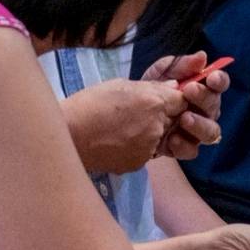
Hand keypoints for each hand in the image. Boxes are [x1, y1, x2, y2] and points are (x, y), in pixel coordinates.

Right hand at [62, 79, 186, 172]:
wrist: (67, 136)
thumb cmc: (89, 104)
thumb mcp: (120, 85)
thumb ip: (150, 88)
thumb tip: (172, 88)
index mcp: (154, 103)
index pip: (181, 101)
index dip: (171, 100)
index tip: (160, 99)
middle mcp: (157, 127)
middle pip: (173, 120)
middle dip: (162, 116)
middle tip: (137, 114)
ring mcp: (149, 148)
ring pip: (161, 137)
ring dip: (151, 133)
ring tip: (124, 128)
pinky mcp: (139, 164)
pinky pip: (147, 152)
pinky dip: (138, 147)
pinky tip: (118, 141)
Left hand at [140, 52, 228, 159]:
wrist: (128, 113)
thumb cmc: (151, 89)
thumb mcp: (161, 73)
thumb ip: (180, 65)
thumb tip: (202, 57)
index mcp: (203, 90)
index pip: (219, 84)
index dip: (219, 80)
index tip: (212, 77)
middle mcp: (204, 111)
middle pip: (215, 106)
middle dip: (204, 98)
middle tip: (190, 90)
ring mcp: (196, 132)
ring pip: (211, 132)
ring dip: (200, 124)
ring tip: (184, 118)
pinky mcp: (183, 148)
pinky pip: (192, 150)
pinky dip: (183, 145)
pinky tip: (171, 139)